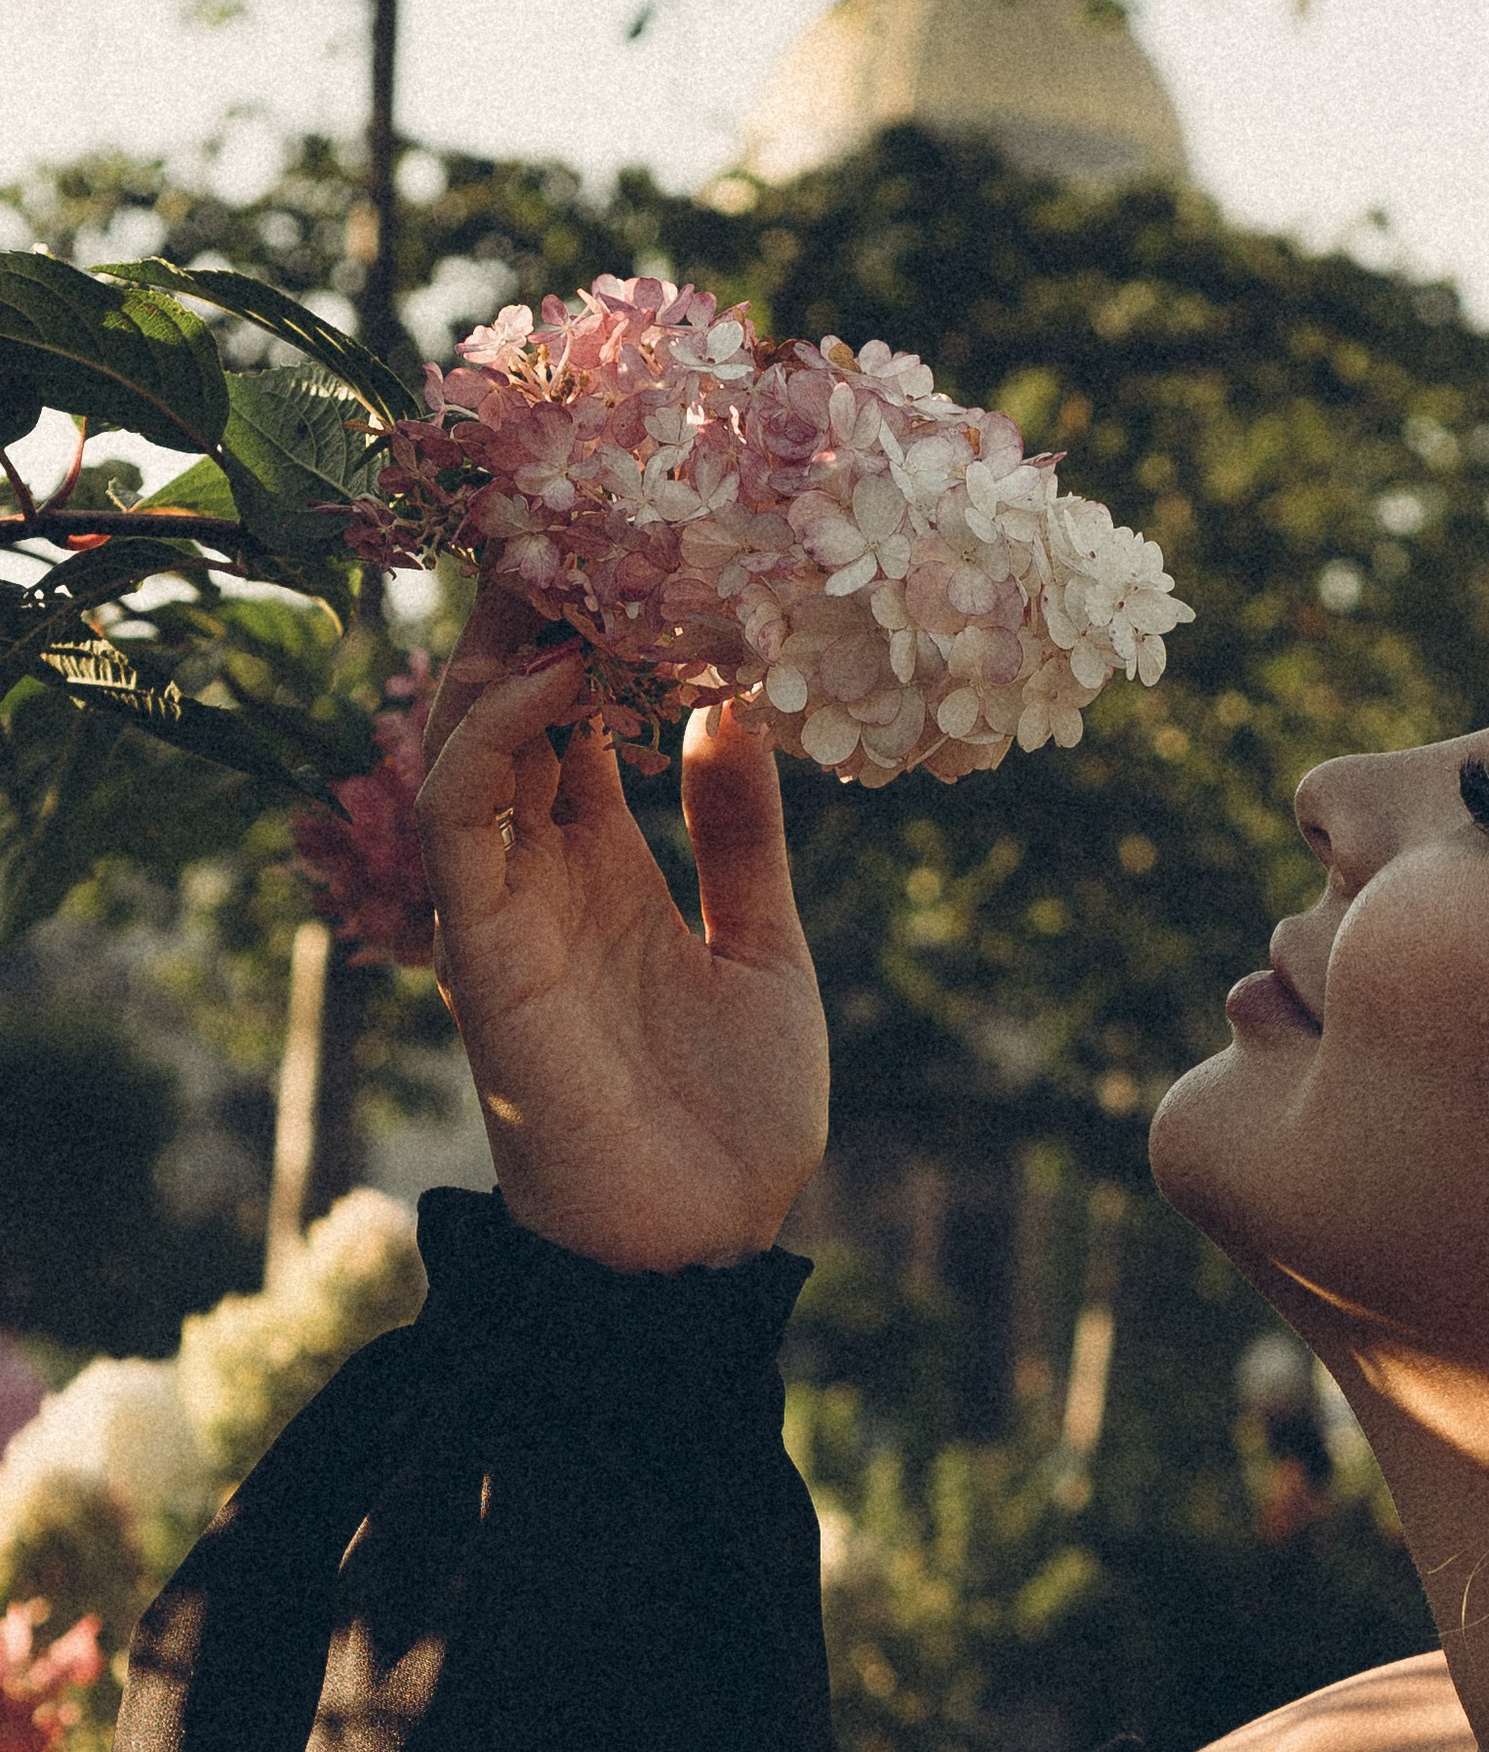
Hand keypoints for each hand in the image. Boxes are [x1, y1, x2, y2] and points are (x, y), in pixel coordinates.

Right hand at [415, 585, 829, 1271]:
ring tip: (568, 556)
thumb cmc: (736, 1117)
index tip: (640, 534)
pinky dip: (493, 733)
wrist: (705, 1247)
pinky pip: (458, 815)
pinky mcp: (480, 949)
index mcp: (606, 865)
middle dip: (534, 606)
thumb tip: (739, 708)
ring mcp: (502, 906)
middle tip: (584, 503)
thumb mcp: (766, 946)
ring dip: (508, 645)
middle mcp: (541, 871)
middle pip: (505, 703)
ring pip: (462, 737)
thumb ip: (742, 833)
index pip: (573, 714)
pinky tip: (553, 677)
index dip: (593, 624)